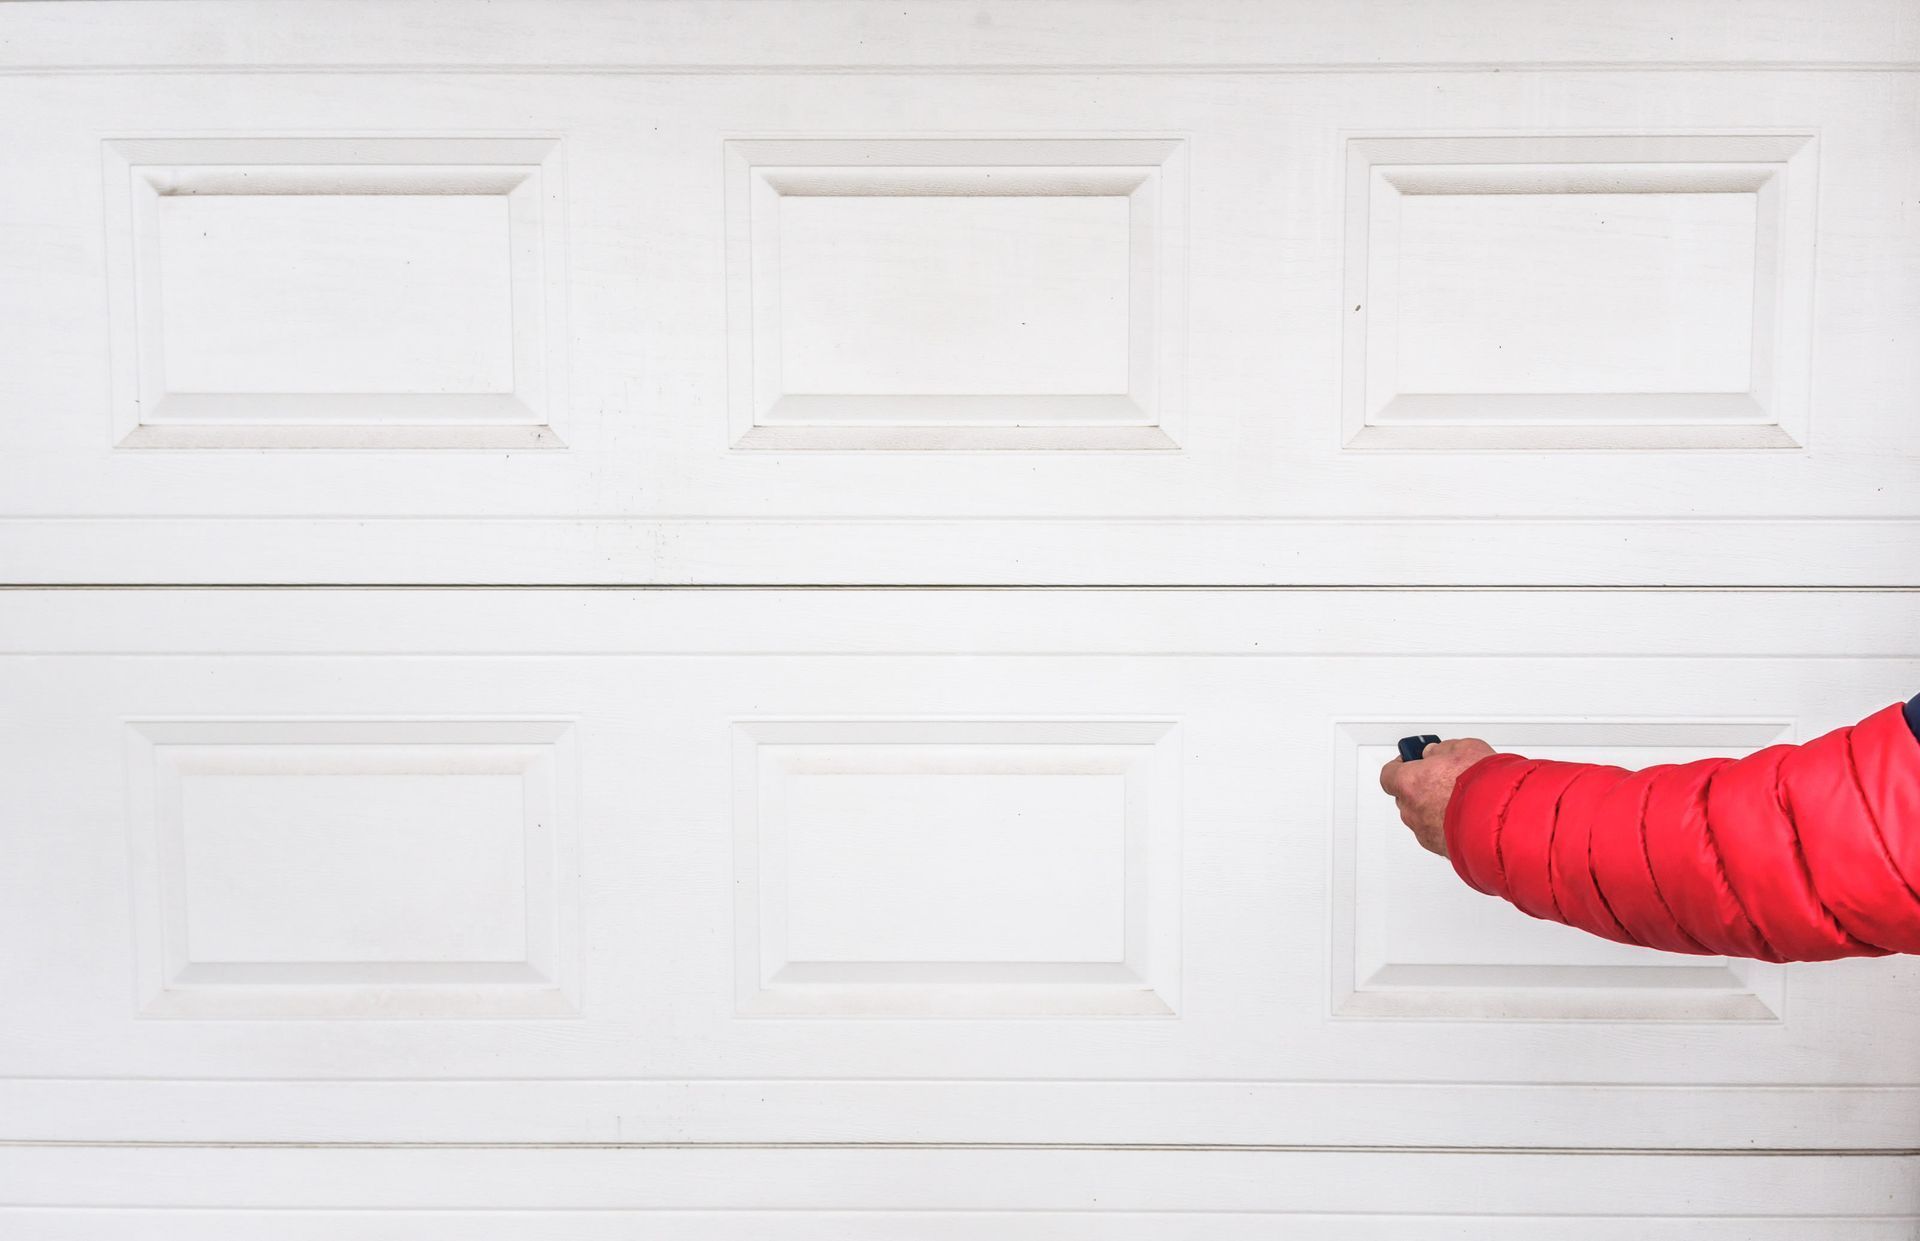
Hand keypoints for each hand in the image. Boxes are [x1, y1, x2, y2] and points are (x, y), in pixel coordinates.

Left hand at [1379, 738, 1496, 857]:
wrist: (1502, 823)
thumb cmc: (1482, 787)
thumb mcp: (1464, 749)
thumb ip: (1442, 750)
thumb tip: (1435, 753)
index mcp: (1409, 782)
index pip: (1389, 774)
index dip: (1401, 766)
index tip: (1410, 760)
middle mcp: (1412, 810)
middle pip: (1406, 797)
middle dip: (1422, 787)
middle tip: (1442, 778)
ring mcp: (1425, 832)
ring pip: (1423, 817)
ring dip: (1436, 808)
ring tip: (1462, 798)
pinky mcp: (1442, 849)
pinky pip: (1439, 833)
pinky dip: (1448, 825)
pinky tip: (1468, 815)